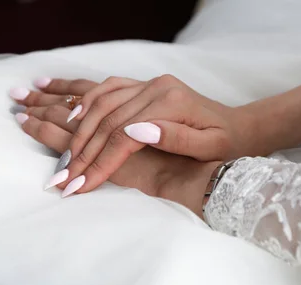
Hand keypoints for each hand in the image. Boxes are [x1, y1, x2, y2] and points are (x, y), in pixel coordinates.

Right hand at [49, 74, 255, 195]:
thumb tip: (136, 132)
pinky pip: (108, 88)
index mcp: (172, 104)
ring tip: (64, 156)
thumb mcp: (210, 147)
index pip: (123, 136)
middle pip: (107, 119)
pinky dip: (87, 102)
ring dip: (78, 129)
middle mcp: (157, 88)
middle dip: (82, 152)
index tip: (80, 185)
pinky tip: (72, 117)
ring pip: (102, 101)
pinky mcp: (145, 84)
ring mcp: (150, 83)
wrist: (238, 126)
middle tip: (62, 178)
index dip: (100, 161)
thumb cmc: (227, 144)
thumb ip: (176, 139)